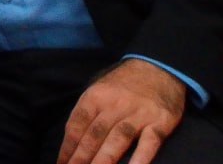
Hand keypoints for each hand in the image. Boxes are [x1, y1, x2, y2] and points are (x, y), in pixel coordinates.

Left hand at [57, 59, 185, 163]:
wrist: (158, 67)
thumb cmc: (123, 83)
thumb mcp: (99, 89)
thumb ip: (88, 111)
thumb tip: (72, 139)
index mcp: (95, 96)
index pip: (76, 125)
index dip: (68, 147)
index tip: (62, 163)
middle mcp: (114, 105)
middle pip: (94, 135)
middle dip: (81, 158)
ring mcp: (137, 114)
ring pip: (117, 140)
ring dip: (104, 161)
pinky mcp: (160, 122)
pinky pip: (149, 143)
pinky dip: (140, 159)